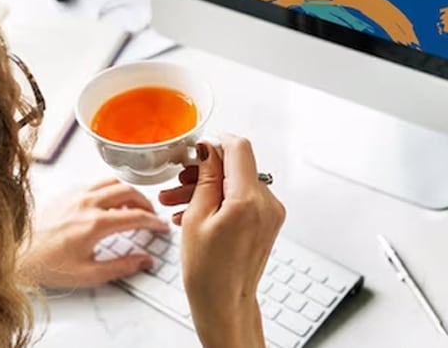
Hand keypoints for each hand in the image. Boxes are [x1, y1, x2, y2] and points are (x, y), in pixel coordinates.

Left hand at [17, 177, 169, 287]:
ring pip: (111, 182)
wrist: (16, 255)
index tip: (160, 227)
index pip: (136, 216)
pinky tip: (107, 204)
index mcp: (95, 224)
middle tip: (150, 214)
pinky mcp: (65, 193)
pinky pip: (95, 183)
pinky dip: (109, 189)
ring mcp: (75, 195)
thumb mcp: (88, 274)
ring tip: (132, 206)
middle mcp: (86, 204)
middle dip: (145, 202)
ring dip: (127, 191)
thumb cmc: (46, 265)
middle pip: (128, 191)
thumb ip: (121, 267)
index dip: (154, 221)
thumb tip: (144, 261)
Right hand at [159, 136, 285, 347]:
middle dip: (205, 171)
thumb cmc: (208, 272)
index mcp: (248, 200)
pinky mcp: (268, 222)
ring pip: (237, 183)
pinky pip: (243, 199)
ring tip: (176, 203)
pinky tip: (194, 213)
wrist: (224, 304)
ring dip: (208, 188)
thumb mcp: (196, 217)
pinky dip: (221, 201)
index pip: (239, 148)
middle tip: (177, 182)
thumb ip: (205, 178)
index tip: (197, 150)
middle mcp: (267, 203)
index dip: (216, 143)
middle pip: (236, 167)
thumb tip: (209, 151)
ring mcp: (270, 213)